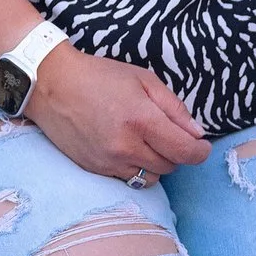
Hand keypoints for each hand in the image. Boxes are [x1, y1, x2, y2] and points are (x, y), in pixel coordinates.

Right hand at [27, 43, 208, 183]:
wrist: (52, 85)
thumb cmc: (100, 77)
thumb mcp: (144, 79)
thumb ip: (174, 108)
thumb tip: (196, 133)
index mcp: (141, 119)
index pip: (184, 151)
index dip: (200, 152)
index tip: (202, 146)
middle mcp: (125, 146)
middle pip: (170, 166)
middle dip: (177, 153)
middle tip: (170, 135)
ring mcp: (108, 161)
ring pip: (149, 178)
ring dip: (157, 164)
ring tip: (148, 143)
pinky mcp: (94, 169)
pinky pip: (127, 179)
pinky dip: (135, 168)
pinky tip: (128, 148)